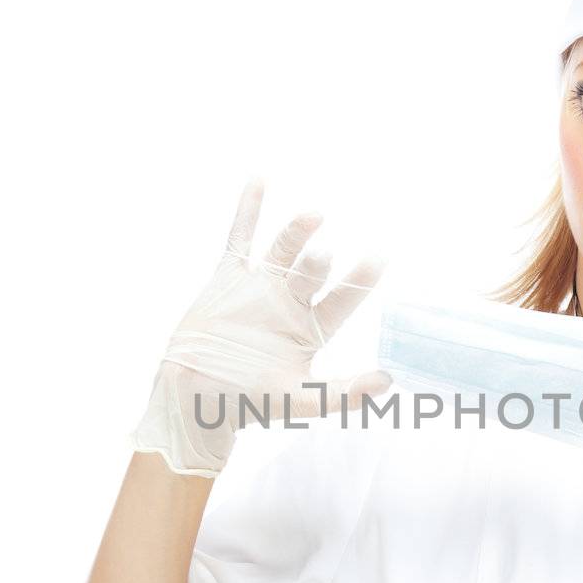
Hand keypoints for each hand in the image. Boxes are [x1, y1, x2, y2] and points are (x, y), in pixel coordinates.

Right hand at [128, 177, 390, 475]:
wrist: (195, 395)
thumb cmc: (250, 402)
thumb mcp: (302, 401)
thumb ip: (344, 393)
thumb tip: (387, 382)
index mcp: (311, 328)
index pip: (342, 300)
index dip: (359, 281)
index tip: (379, 260)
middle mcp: (291, 302)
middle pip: (311, 272)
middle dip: (317, 263)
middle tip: (322, 256)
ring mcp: (261, 287)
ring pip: (283, 251)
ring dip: (296, 232)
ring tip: (312, 215)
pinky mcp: (229, 277)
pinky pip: (239, 238)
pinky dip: (248, 210)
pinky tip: (259, 180)